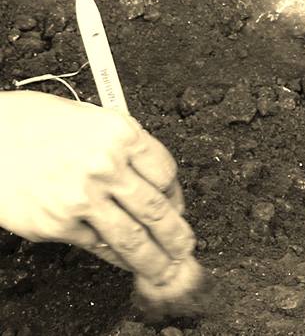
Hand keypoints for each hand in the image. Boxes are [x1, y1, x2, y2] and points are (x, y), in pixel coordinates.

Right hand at [0, 90, 194, 281]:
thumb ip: (125, 150)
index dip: (176, 197)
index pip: (165, 173)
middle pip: (155, 209)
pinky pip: (96, 245)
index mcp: (121, 134)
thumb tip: (151, 183)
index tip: (178, 209)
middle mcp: (106, 166)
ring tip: (163, 268)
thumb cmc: (37, 124)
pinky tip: (123, 260)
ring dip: (152, 257)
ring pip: (131, 236)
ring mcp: (81, 198)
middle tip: (184, 248)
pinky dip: (114, 255)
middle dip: (175, 235)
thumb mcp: (94, 121)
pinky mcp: (56, 224)